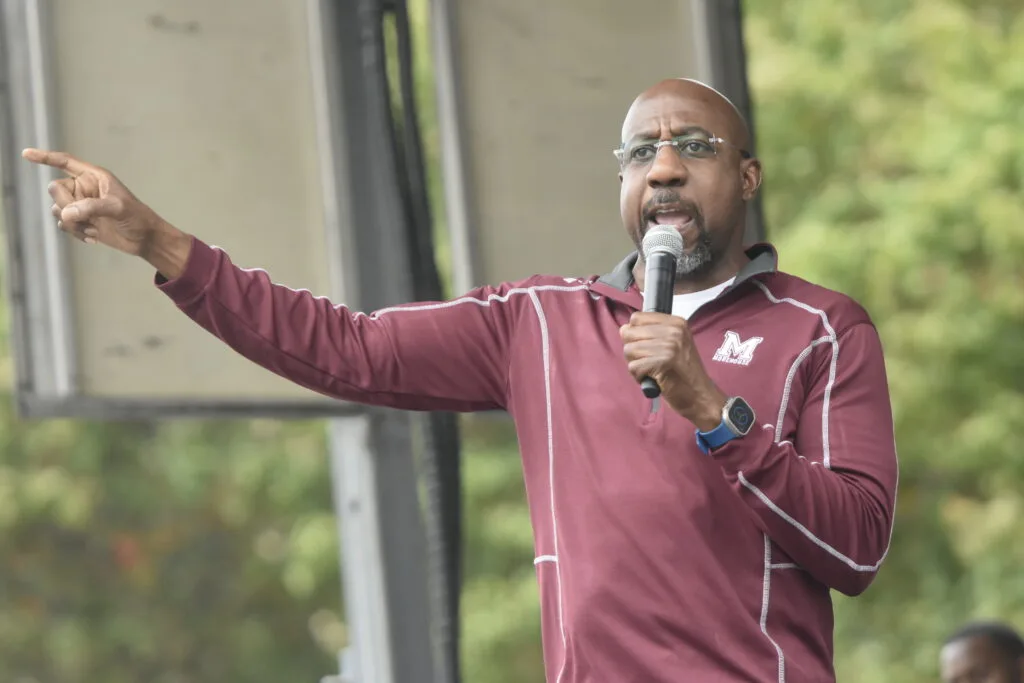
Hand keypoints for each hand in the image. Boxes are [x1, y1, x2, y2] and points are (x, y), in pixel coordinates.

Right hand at [21, 148, 190, 277]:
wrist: (145, 239)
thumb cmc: (137, 218)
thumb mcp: (117, 209)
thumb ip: (91, 208)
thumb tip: (66, 214)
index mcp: (94, 176)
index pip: (65, 162)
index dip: (45, 157)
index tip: (26, 154)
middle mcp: (84, 188)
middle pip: (55, 189)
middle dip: (67, 205)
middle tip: (86, 216)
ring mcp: (81, 205)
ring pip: (57, 209)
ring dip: (72, 222)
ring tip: (94, 229)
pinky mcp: (81, 221)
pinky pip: (63, 224)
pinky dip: (75, 232)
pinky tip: (93, 237)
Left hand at [620, 312, 727, 430]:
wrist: (700, 396)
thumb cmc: (683, 373)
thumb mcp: (673, 345)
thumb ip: (649, 334)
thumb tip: (623, 329)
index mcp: (676, 323)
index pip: (637, 318)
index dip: (634, 334)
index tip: (647, 347)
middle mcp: (674, 331)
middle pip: (629, 333)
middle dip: (633, 351)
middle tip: (649, 362)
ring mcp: (670, 346)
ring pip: (629, 350)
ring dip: (636, 365)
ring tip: (652, 371)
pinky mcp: (663, 362)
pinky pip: (633, 366)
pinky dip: (639, 377)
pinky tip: (652, 379)